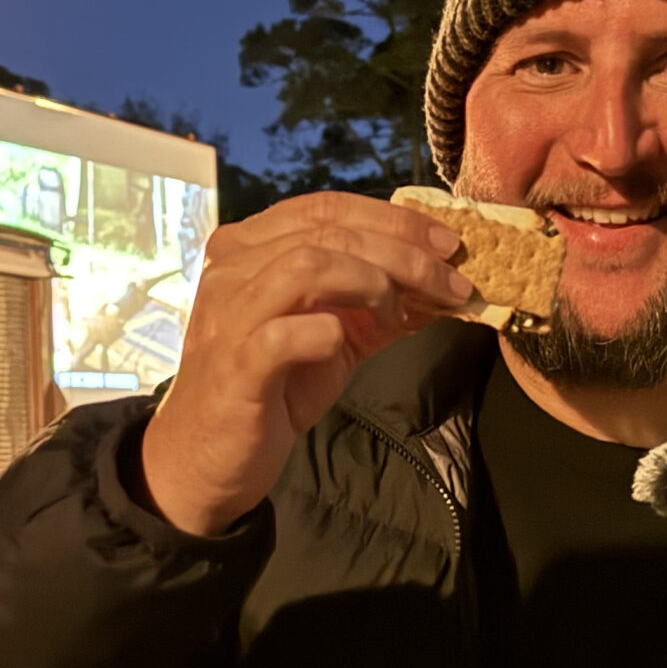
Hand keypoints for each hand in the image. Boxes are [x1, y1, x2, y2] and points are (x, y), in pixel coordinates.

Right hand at [139, 191, 470, 535]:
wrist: (214, 458)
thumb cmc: (273, 391)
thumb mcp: (334, 338)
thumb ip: (378, 306)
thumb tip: (441, 286)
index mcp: (250, 247)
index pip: (326, 208)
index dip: (393, 219)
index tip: (447, 243)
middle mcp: (232, 268)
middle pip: (327, 232)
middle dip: (404, 252)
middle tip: (452, 281)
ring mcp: (230, 314)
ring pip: (308, 266)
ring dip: (374, 282)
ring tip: (400, 315)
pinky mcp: (235, 364)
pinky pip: (289, 332)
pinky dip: (330, 333)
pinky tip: (346, 348)